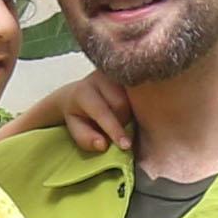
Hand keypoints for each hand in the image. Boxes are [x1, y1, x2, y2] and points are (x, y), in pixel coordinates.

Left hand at [12, 68, 135, 155]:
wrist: (80, 92)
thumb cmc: (79, 114)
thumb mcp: (76, 129)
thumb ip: (86, 139)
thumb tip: (103, 145)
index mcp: (84, 91)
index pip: (102, 112)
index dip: (114, 130)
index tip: (126, 146)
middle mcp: (100, 76)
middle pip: (122, 105)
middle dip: (121, 122)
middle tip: (113, 127)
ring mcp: (116, 72)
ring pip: (134, 99)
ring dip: (131, 114)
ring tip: (119, 116)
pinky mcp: (128, 71)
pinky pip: (141, 90)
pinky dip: (139, 103)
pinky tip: (132, 106)